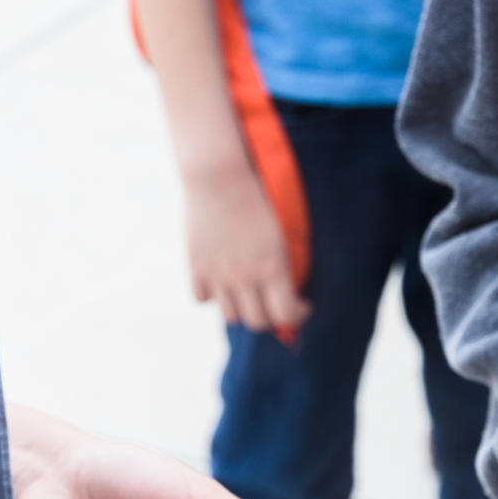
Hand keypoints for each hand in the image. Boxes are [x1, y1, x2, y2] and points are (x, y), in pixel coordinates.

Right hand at [182, 161, 309, 335]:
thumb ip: (283, 262)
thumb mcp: (280, 231)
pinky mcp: (196, 267)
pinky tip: (219, 282)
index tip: (302, 307)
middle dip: (270, 318)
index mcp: (272, 266)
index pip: (286, 314)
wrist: (218, 176)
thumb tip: (290, 288)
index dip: (297, 317)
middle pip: (257, 322)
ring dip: (240, 309)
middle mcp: (245, 277)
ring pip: (230, 316)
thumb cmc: (256, 197)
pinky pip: (202, 299)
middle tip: (273, 305)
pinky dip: (211, 295)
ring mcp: (218, 275)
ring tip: (245, 294)